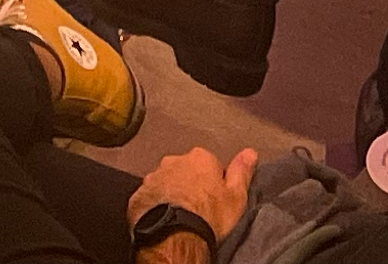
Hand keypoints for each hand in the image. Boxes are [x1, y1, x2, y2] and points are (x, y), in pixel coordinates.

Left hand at [125, 147, 255, 255]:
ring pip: (163, 183)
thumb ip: (242, 171)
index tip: (214, 198)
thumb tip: (250, 152)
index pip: (208, 164)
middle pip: (183, 170)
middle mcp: (173, 161)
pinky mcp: (137, 196)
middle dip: (187, 184)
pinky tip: (161, 219)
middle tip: (195, 207)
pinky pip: (148, 198)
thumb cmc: (209, 215)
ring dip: (169, 194)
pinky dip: (153, 206)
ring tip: (177, 215)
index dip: (212, 182)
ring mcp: (152, 178)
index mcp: (200, 158)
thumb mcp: (236, 196)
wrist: (176, 236)